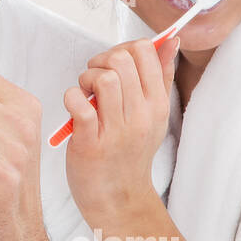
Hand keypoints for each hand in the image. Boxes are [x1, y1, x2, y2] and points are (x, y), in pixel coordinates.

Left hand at [61, 39, 176, 225]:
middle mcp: (141, 115)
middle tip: (94, 80)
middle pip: (122, 60)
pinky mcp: (91, 143)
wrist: (118, 198)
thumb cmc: (129, 152)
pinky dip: (71, 99)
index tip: (112, 66)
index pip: (145, 51)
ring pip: (105, 79)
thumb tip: (169, 41)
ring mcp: (117, 130)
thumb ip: (160, 76)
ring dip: (86, 79)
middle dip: (101, 61)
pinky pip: (80, 104)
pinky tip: (75, 108)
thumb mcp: (153, 115)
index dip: (123, 49)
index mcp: (157, 104)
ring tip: (85, 94)